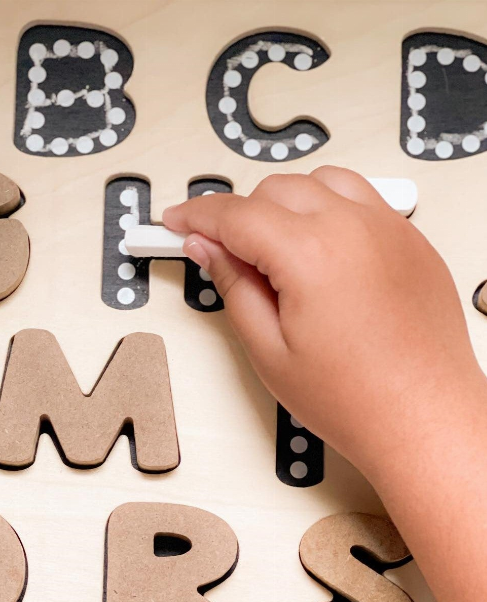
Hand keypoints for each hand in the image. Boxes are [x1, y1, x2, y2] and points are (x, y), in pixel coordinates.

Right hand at [163, 167, 483, 478]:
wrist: (424, 419)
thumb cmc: (357, 399)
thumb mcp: (269, 351)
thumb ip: (234, 288)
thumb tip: (209, 248)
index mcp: (311, 254)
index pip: (236, 215)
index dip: (196, 216)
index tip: (178, 221)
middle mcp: (354, 228)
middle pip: (275, 190)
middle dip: (240, 216)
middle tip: (224, 255)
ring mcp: (389, 229)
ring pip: (320, 182)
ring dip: (286, 205)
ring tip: (275, 253)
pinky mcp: (411, 240)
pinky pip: (361, 199)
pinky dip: (329, 209)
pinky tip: (320, 251)